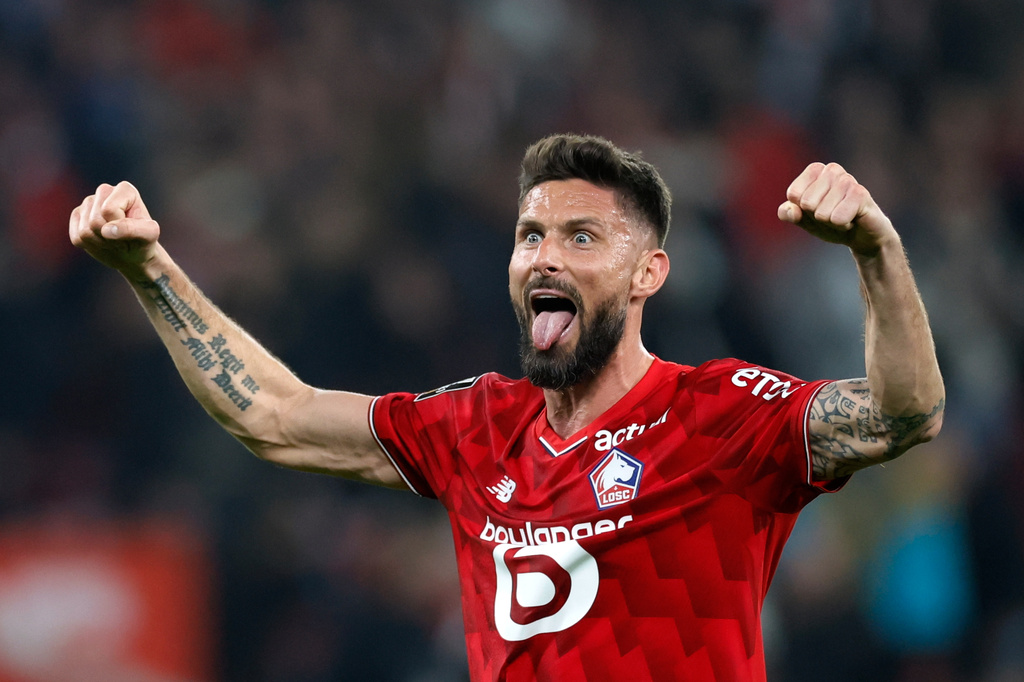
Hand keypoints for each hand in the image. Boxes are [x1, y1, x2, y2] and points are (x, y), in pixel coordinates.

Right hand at [69, 182, 160, 273]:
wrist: (132, 253)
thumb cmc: (143, 241)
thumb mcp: (148, 235)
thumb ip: (132, 229)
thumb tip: (106, 230)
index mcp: (125, 190)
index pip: (109, 210)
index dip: (119, 227)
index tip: (133, 230)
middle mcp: (104, 191)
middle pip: (95, 221)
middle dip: (110, 237)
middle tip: (123, 239)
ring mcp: (88, 203)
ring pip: (85, 231)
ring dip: (101, 243)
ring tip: (113, 240)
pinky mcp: (77, 216)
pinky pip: (77, 238)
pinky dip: (90, 246)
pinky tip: (102, 241)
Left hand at [778, 162, 897, 256]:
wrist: (861, 236)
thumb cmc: (830, 222)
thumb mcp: (804, 220)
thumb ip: (789, 214)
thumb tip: (789, 209)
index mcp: (815, 170)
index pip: (794, 193)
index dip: (802, 210)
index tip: (816, 210)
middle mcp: (832, 170)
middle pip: (807, 203)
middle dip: (817, 217)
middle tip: (832, 215)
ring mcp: (848, 180)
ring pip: (822, 213)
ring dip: (831, 223)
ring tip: (843, 217)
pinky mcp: (861, 194)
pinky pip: (838, 218)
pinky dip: (842, 225)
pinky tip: (853, 219)